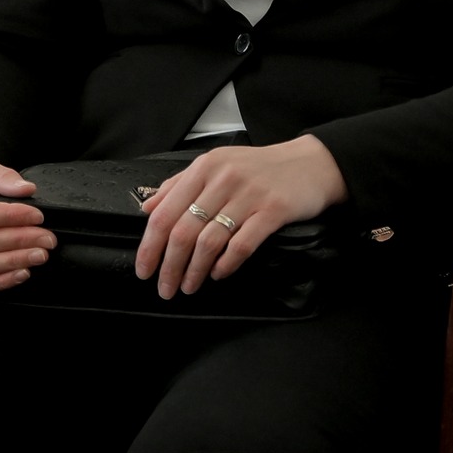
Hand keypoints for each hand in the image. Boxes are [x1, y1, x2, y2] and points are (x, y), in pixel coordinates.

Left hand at [134, 136, 347, 298]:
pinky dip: (226, 264)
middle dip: (170, 265)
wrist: (309, 164)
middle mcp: (221, 179)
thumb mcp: (215, 166)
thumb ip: (180, 185)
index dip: (150, 246)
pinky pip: (242, 244)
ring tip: (189, 287)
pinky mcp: (273, 211)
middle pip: (184, 231)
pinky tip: (218, 274)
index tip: (143, 270)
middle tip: (165, 288)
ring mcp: (248, 195)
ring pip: (210, 241)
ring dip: (195, 270)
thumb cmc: (258, 168)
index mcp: (203, 168)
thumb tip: (148, 208)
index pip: (165, 213)